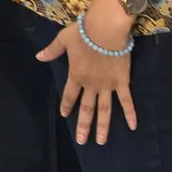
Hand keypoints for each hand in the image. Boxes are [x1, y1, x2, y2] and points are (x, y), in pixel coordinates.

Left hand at [35, 0, 138, 146]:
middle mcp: (91, 85)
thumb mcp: (63, 39)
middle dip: (83, 125)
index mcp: (76, 75)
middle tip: (81, 141)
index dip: (67, 106)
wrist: (105, 30)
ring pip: (104, 110)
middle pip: (86, 108)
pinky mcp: (122, 82)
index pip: (69, 95)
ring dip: (102, 126)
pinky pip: (126, 101)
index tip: (65, 115)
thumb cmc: (84, 32)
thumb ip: (52, 50)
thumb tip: (38, 57)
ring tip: (101, 141)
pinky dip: (130, 113)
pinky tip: (133, 127)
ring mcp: (107, 86)